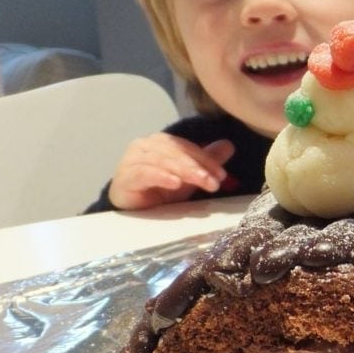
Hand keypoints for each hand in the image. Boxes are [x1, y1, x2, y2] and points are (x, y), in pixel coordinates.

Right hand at [107, 133, 234, 209]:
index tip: (222, 175)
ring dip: (184, 172)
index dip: (206, 159)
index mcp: (160, 142)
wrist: (133, 210)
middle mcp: (144, 145)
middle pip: (175, 152)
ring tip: (201, 182)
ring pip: (162, 161)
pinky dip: (161, 176)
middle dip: (198, 167)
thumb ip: (205, 161)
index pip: (186, 147)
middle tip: (215, 182)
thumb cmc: (159, 191)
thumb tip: (229, 145)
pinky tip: (175, 183)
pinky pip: (144, 173)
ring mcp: (131, 159)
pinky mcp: (124, 176)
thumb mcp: (188, 177)